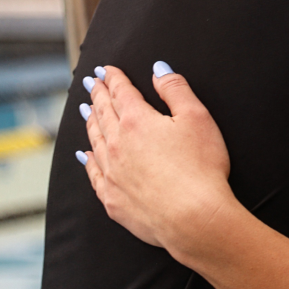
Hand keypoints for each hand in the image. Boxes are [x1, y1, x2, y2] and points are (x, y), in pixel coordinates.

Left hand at [80, 62, 240, 266]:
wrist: (192, 219)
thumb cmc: (201, 169)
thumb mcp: (197, 118)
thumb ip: (176, 89)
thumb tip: (158, 70)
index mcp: (138, 121)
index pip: (121, 92)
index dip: (114, 78)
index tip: (106, 70)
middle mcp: (118, 145)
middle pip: (103, 113)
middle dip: (98, 95)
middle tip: (92, 83)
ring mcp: (112, 173)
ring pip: (95, 140)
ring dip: (91, 122)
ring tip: (87, 111)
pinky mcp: (112, 199)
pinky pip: (93, 173)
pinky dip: (88, 160)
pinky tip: (86, 154)